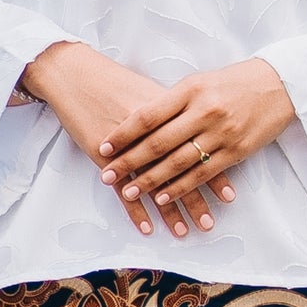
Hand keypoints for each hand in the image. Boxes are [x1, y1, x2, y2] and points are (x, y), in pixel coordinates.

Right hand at [21, 42, 223, 242]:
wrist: (76, 74)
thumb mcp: (151, 92)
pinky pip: (122, 188)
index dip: (214, 172)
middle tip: (209, 223)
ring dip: (169, 210)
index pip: (198, 147)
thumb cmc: (115, 82)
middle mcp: (153, 129)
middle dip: (196, 199)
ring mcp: (128, 144)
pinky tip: (146, 228)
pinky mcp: (104, 154)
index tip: (229, 195)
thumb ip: (175, 113)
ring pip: (154, 183)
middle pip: (179, 169)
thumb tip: (199, 130)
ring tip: (183, 232)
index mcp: (169, 111)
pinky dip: (135, 210)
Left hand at [97, 57, 294, 211]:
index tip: (103, 146)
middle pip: (158, 142)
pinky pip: (202, 174)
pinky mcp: (236, 151)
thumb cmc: (235, 81)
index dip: (124, 133)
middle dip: (129, 162)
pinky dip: (180, 187)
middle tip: (107, 175)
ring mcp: (220, 133)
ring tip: (129, 192)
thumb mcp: (201, 81)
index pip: (149, 115)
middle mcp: (203, 111)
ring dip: (151, 180)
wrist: (281, 84)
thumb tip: (141, 120)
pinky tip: (163, 197)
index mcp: (190, 89)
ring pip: (178, 162)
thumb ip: (173, 101)